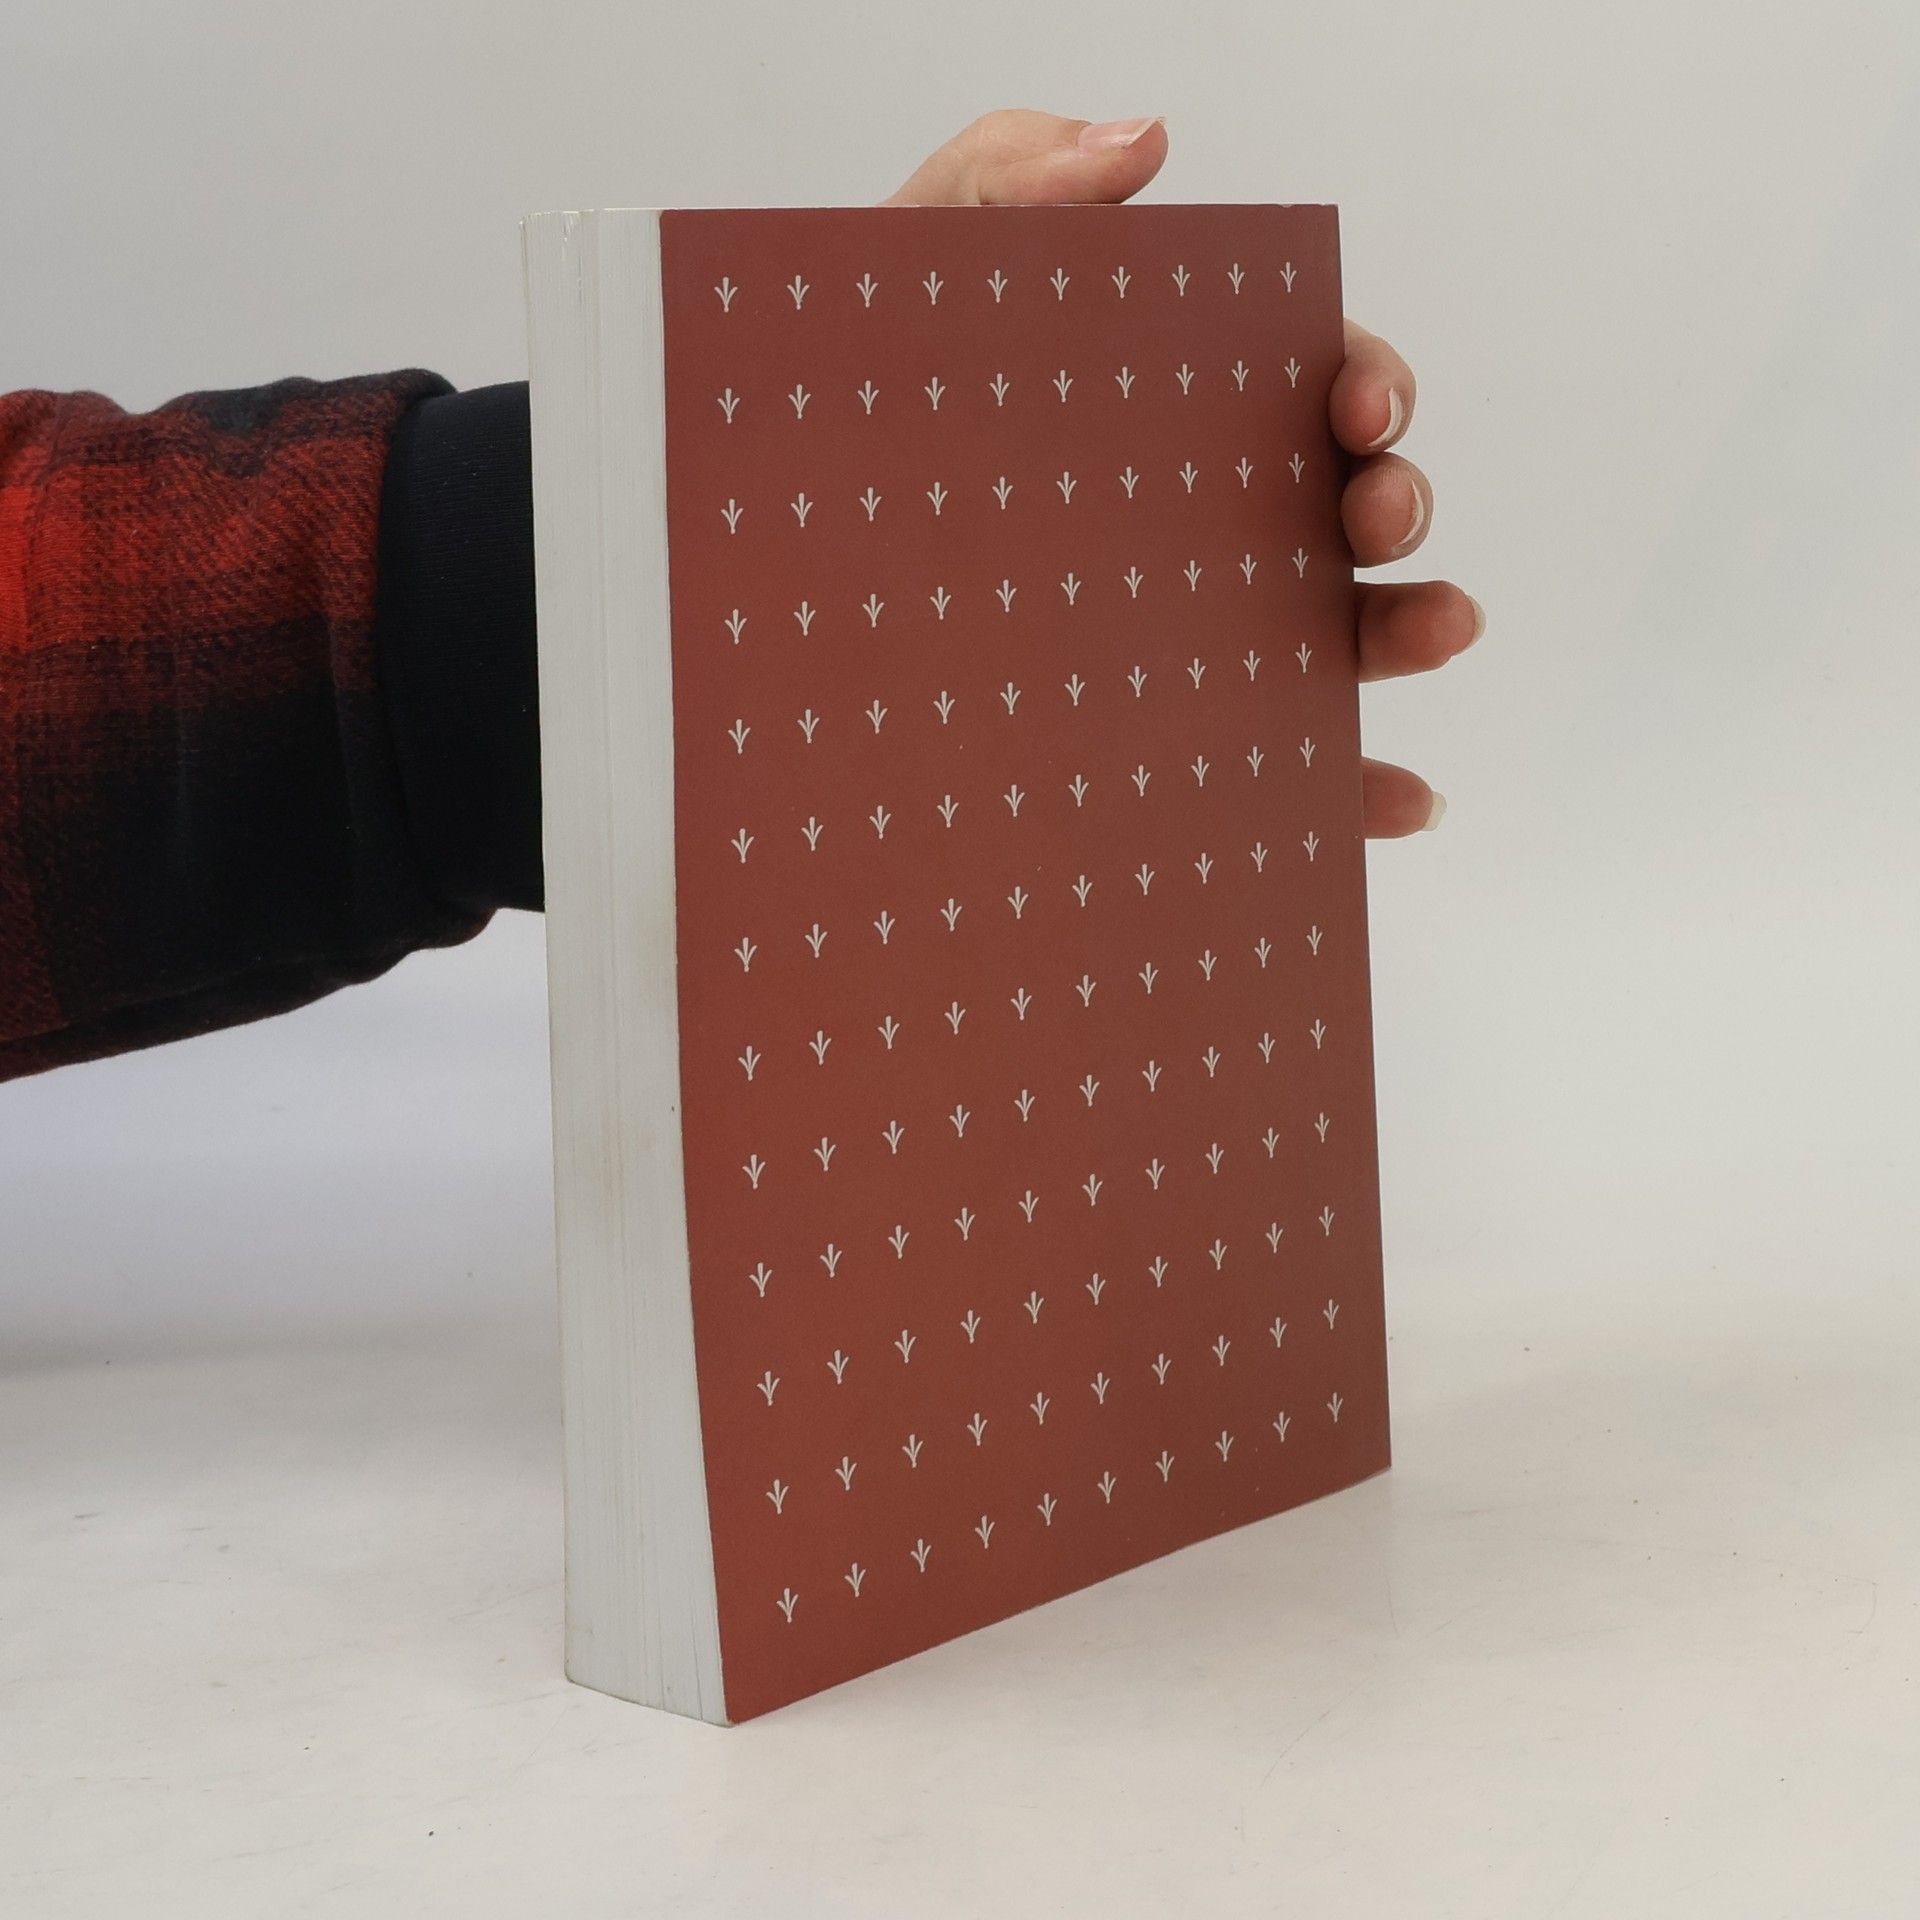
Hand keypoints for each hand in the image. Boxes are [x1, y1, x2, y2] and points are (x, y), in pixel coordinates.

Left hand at [886, 111, 1476, 836]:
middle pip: (1336, 507)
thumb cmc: (816, 426)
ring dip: (1410, 627)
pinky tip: (1407, 801)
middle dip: (1393, 496)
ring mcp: (1181, 643)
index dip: (1359, 378)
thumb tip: (1148, 141)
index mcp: (1157, 414)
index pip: (1296, 384)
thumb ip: (1001, 181)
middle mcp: (1187, 528)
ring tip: (1441, 626)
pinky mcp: (1157, 746)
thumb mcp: (890, 284)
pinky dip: (1356, 794)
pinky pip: (1274, 775)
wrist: (738, 589)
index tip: (1358, 400)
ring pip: (1335, 636)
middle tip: (1376, 509)